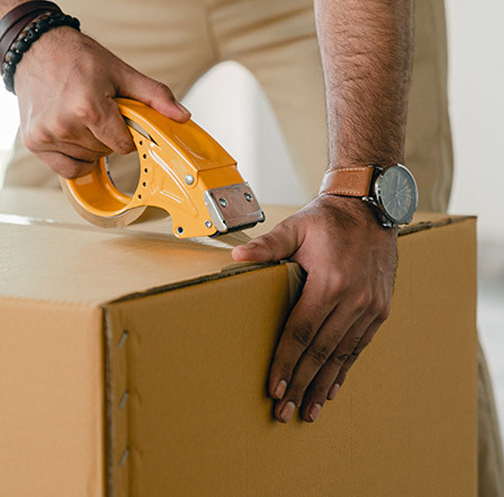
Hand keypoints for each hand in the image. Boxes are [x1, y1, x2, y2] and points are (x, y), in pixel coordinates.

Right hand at [13, 27, 189, 177]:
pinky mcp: (34, 142)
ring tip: (80, 117)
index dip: (126, 134)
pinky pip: (66, 169)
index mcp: (88, 107)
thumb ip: (154, 96)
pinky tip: (72, 137)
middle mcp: (64, 125)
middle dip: (107, 137)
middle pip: (104, 153)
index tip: (119, 118)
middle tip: (97, 111)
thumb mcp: (121, 72)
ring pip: (86, 160)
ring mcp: (46, 135)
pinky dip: (74, 159)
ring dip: (90, 145)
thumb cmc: (77, 58)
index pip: (123, 145)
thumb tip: (182, 116)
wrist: (35, 49)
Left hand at [231, 195, 396, 422]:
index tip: (273, 388)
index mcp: (330, 282)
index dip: (286, 362)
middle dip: (300, 384)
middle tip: (284, 411)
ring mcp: (370, 307)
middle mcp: (354, 300)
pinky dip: (344, 370)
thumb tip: (238, 258)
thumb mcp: (296, 226)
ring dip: (323, 385)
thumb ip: (268, 245)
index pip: (302, 333)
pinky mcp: (380, 310)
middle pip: (321, 352)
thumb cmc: (328, 218)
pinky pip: (359, 347)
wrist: (371, 207)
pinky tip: (331, 388)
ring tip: (307, 410)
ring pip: (342, 355)